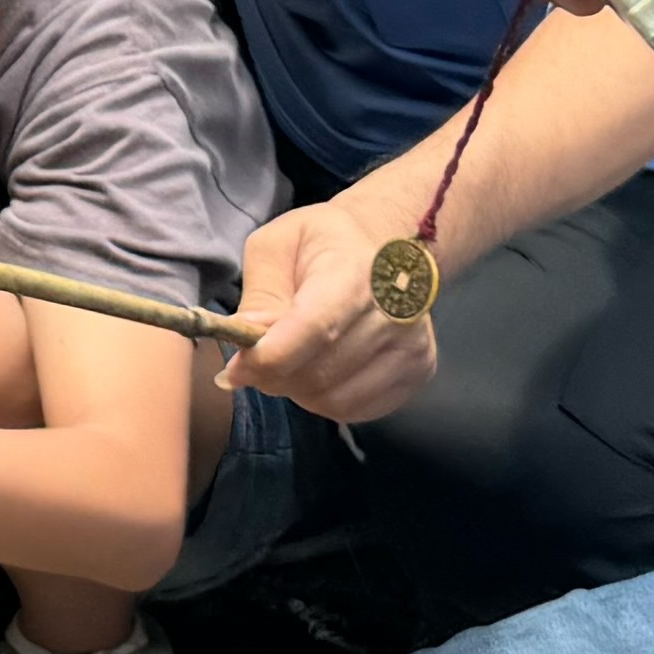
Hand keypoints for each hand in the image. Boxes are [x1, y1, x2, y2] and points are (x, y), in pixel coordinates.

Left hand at [224, 194, 443, 423]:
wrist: (388, 245)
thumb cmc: (323, 243)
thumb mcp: (276, 246)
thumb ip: (260, 291)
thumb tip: (245, 335)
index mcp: (355, 272)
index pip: (313, 330)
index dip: (267, 359)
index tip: (235, 370)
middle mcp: (393, 312)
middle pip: (318, 374)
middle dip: (274, 377)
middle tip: (258, 361)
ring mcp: (411, 345)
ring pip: (333, 400)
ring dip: (298, 390)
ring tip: (292, 360)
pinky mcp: (418, 370)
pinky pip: (356, 409)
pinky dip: (325, 400)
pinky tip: (319, 370)